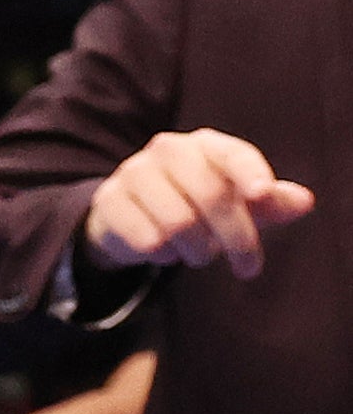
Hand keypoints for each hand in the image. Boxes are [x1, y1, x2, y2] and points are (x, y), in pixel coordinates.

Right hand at [82, 128, 314, 279]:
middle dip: (238, 239)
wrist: (131, 213)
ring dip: (198, 251)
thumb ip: (272, 203)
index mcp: (206, 145)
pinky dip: (164, 255)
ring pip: (179, 223)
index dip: (250, 172)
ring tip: (199, 254)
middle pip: (212, 195)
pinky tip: (164, 249)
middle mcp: (167, 150)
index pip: (232, 154)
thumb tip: (305, 201)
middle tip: (248, 268)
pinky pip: (147, 239)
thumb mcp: (239, 203)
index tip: (262, 194)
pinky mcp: (108, 201)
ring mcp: (133, 172)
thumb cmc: (197, 204)